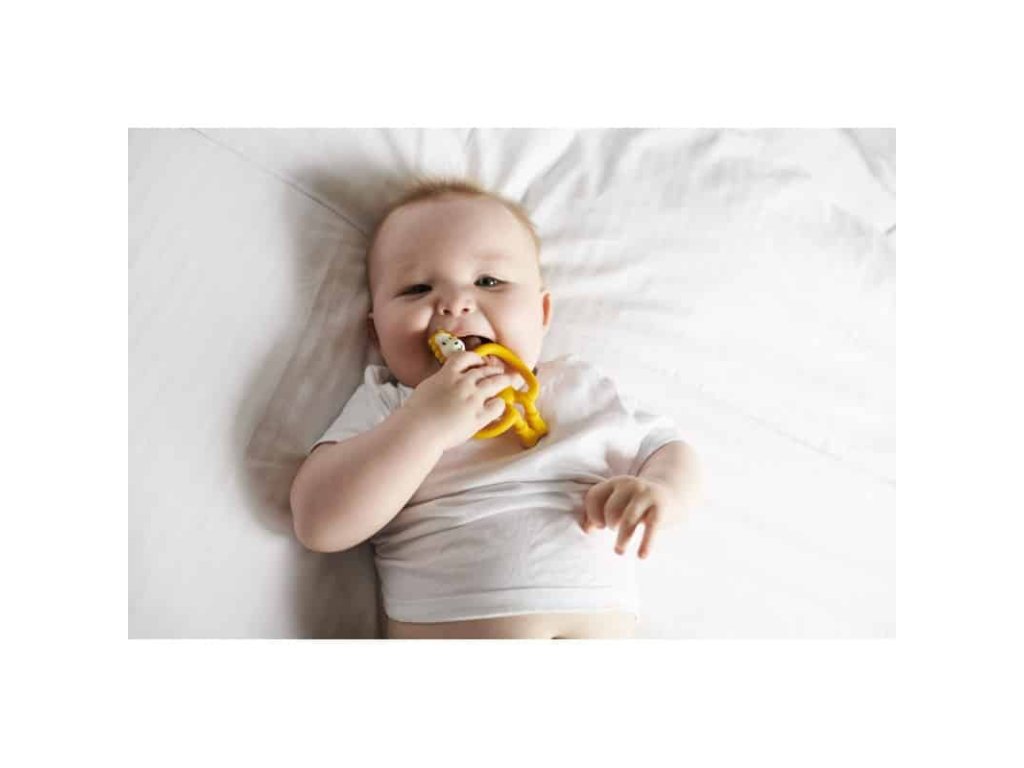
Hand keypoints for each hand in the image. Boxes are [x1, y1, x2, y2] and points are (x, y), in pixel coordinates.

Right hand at [401, 351, 516, 450]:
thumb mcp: (427, 387)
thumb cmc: (416, 413)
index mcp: (448, 375)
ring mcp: (473, 399)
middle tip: (500, 372)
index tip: (480, 362)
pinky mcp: (479, 416)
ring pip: (496, 383)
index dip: (476, 358)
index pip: (466, 357)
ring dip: (505, 381)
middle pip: (485, 370)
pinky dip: (501, 404)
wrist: (418, 430)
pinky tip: (501, 405)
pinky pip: (497, 406)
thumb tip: (446, 380)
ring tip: (511, 381)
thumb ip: (441, 381)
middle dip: (494, 370)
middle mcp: (463, 383)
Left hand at [580, 476, 676, 558]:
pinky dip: (645, 544)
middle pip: (611, 508)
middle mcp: (630, 485)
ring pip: (628, 519)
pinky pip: (651, 528)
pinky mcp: (661, 508)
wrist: (672, 494)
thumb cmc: (637, 504)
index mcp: (615, 483)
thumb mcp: (618, 502)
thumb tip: (587, 529)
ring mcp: (646, 495)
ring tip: (619, 551)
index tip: (599, 526)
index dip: (591, 514)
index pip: (594, 496)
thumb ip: (599, 512)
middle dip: (609, 524)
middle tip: (614, 530)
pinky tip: (641, 556)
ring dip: (622, 538)